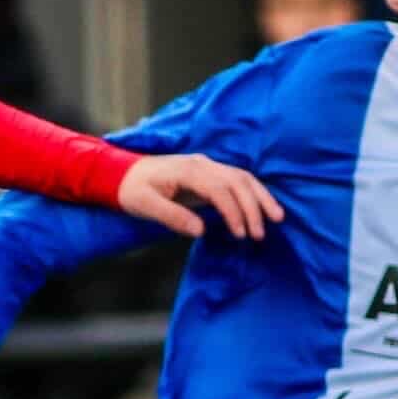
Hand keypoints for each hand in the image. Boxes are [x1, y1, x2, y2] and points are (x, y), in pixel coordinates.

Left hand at [116, 153, 280, 242]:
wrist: (120, 173)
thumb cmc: (131, 190)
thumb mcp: (144, 206)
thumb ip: (172, 216)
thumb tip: (201, 230)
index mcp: (188, 170)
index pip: (220, 189)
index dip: (234, 212)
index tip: (240, 234)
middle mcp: (202, 164)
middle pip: (238, 181)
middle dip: (254, 207)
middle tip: (260, 235)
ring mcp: (207, 166)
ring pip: (243, 177)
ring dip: (260, 197)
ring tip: (276, 218)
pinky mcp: (209, 173)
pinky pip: (237, 179)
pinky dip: (254, 192)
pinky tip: (263, 207)